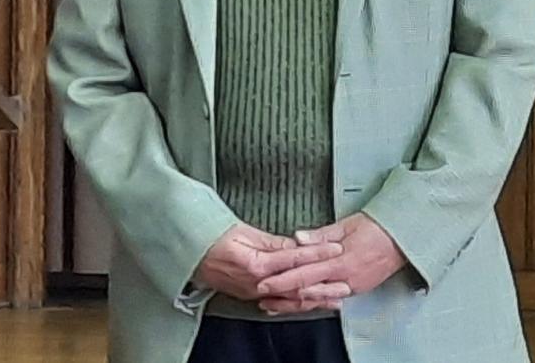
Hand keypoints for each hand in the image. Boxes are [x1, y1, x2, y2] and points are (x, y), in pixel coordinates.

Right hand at [194, 222, 347, 307]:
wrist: (187, 254)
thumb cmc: (209, 238)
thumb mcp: (241, 231)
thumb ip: (270, 241)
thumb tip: (294, 244)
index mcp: (256, 264)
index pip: (294, 258)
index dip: (317, 252)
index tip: (336, 248)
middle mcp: (258, 283)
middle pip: (298, 285)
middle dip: (325, 284)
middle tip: (347, 282)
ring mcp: (255, 293)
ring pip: (292, 299)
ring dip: (317, 298)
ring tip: (337, 298)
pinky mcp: (252, 296)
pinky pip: (281, 303)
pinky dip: (299, 304)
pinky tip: (310, 303)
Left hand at [255, 213, 406, 314]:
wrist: (404, 239)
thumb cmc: (375, 227)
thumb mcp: (346, 225)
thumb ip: (320, 235)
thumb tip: (297, 238)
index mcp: (341, 261)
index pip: (305, 273)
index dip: (283, 279)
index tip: (265, 282)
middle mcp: (347, 279)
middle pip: (309, 290)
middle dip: (284, 295)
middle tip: (263, 296)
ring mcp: (354, 286)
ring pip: (320, 298)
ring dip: (297, 302)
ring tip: (276, 303)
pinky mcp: (358, 288)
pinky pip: (333, 298)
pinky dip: (315, 300)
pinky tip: (303, 301)